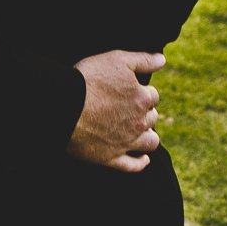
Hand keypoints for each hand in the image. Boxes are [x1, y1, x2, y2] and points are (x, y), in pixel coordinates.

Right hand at [67, 50, 164, 172]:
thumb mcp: (117, 59)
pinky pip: (133, 166)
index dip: (143, 91)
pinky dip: (141, 163)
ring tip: (142, 132)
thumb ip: (143, 60)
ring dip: (149, 136)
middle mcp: (139, 123)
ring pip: (150, 142)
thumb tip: (162, 59)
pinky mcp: (111, 158)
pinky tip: (144, 159)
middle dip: (146, 112)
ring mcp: (126, 142)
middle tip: (133, 109)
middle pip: (152, 118)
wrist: (63, 106)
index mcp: (142, 98)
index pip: (153, 95)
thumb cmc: (88, 79)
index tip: (133, 90)